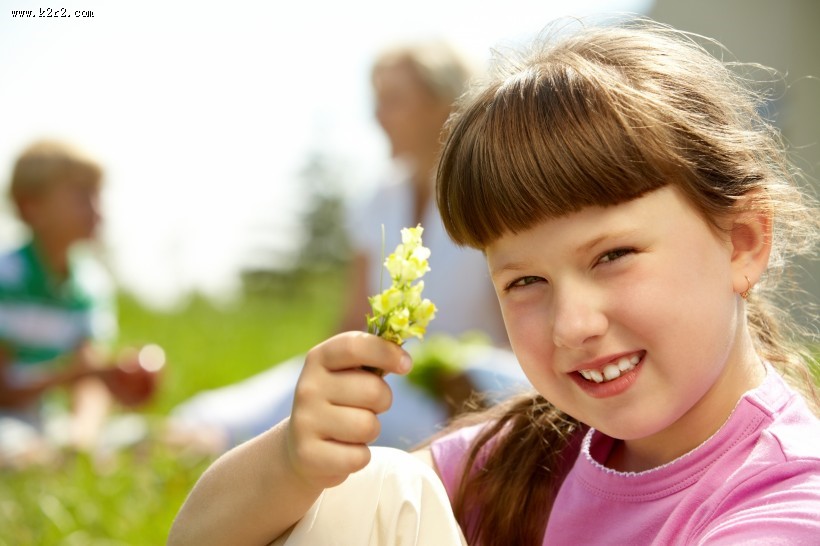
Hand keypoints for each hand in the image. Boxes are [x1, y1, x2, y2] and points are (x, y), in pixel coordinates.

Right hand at [286, 332, 411, 489]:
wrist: (300, 448)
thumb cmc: (338, 403)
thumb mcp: (347, 374)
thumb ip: (371, 359)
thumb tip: (404, 358)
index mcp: (319, 359)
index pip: (355, 346)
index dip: (386, 352)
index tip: (406, 364)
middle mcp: (308, 387)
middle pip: (373, 390)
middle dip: (383, 401)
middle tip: (367, 407)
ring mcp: (305, 421)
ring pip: (368, 426)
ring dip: (371, 431)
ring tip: (352, 430)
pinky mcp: (308, 455)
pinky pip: (359, 456)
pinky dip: (360, 456)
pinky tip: (343, 450)